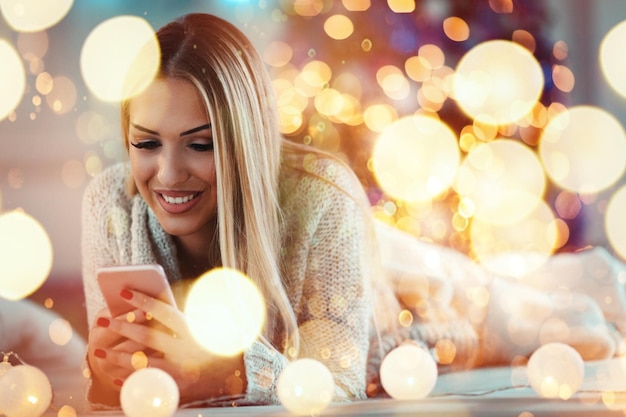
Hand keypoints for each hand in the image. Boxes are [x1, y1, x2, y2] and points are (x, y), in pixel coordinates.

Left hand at [90, 289, 246, 402]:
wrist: (234, 372)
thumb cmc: (212, 341)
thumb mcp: (204, 322)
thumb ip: (178, 314)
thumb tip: (146, 303)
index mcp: (193, 329)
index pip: (164, 311)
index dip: (143, 300)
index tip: (123, 291)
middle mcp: (187, 349)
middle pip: (148, 336)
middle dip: (122, 327)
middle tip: (102, 320)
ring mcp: (181, 369)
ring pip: (142, 363)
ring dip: (117, 357)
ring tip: (99, 352)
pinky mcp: (176, 386)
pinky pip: (147, 383)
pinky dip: (129, 381)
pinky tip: (114, 377)